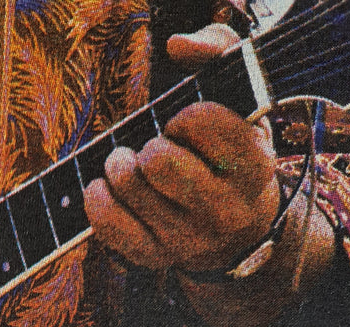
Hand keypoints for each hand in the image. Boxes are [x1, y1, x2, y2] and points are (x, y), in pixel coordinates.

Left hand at [83, 25, 280, 273]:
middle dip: (148, 146)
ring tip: (128, 164)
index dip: (183, 116)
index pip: (199, 120)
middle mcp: (224, 210)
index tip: (185, 127)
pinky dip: (97, 198)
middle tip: (153, 148)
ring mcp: (188, 240)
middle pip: (158, 160)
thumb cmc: (230, 150)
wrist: (238, 228)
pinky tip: (106, 187)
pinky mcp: (154, 257)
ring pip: (129, 187)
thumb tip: (177, 45)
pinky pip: (108, 224)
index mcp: (253, 167)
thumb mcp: (241, 100)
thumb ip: (218, 53)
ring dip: (119, 166)